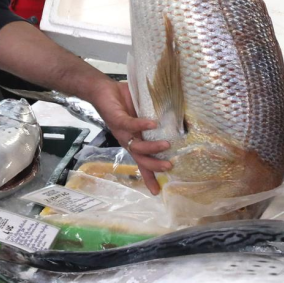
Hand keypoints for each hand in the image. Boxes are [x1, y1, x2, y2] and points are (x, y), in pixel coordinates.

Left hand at [87, 80, 170, 194]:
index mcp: (134, 141)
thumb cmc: (123, 102)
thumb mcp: (142, 113)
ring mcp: (122, 131)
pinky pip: (130, 125)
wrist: (102, 90)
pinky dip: (142, 125)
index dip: (149, 177)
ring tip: (166, 145)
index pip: (142, 162)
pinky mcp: (117, 119)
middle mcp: (128, 140)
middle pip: (141, 159)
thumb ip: (157, 119)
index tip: (157, 192)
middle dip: (154, 166)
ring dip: (152, 147)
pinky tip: (153, 124)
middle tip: (169, 166)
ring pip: (136, 146)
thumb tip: (181, 120)